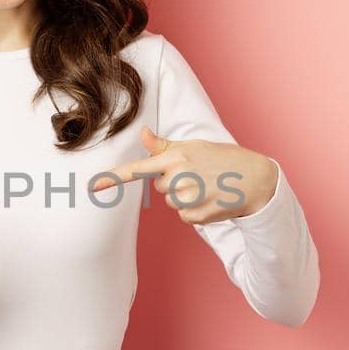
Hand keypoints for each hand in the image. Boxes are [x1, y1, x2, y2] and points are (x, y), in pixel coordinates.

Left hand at [89, 125, 277, 223]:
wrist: (256, 180)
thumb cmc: (222, 159)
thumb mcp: (194, 147)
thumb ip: (164, 147)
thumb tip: (142, 133)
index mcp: (176, 158)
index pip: (137, 170)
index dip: (113, 178)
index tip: (92, 186)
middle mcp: (179, 178)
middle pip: (160, 188)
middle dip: (176, 183)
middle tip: (199, 176)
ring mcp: (189, 199)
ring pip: (172, 203)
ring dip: (186, 197)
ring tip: (208, 187)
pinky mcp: (197, 216)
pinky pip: (184, 216)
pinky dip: (195, 211)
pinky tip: (211, 200)